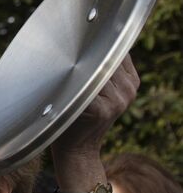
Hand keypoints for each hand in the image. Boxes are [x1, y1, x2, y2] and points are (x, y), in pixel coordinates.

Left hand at [49, 54, 138, 181]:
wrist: (77, 150)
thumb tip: (84, 42)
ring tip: (61, 81)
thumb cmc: (77, 117)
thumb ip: (99, 71)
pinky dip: (71, 87)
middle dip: (84, 59)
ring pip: (94, 72)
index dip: (98, 46)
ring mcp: (119, 99)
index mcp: (131, 82)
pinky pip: (85, 87)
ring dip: (75, 73)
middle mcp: (129, 89)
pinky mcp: (104, 109)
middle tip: (62, 61)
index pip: (117, 51)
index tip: (78, 45)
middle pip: (104, 59)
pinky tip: (61, 93)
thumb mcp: (96, 92)